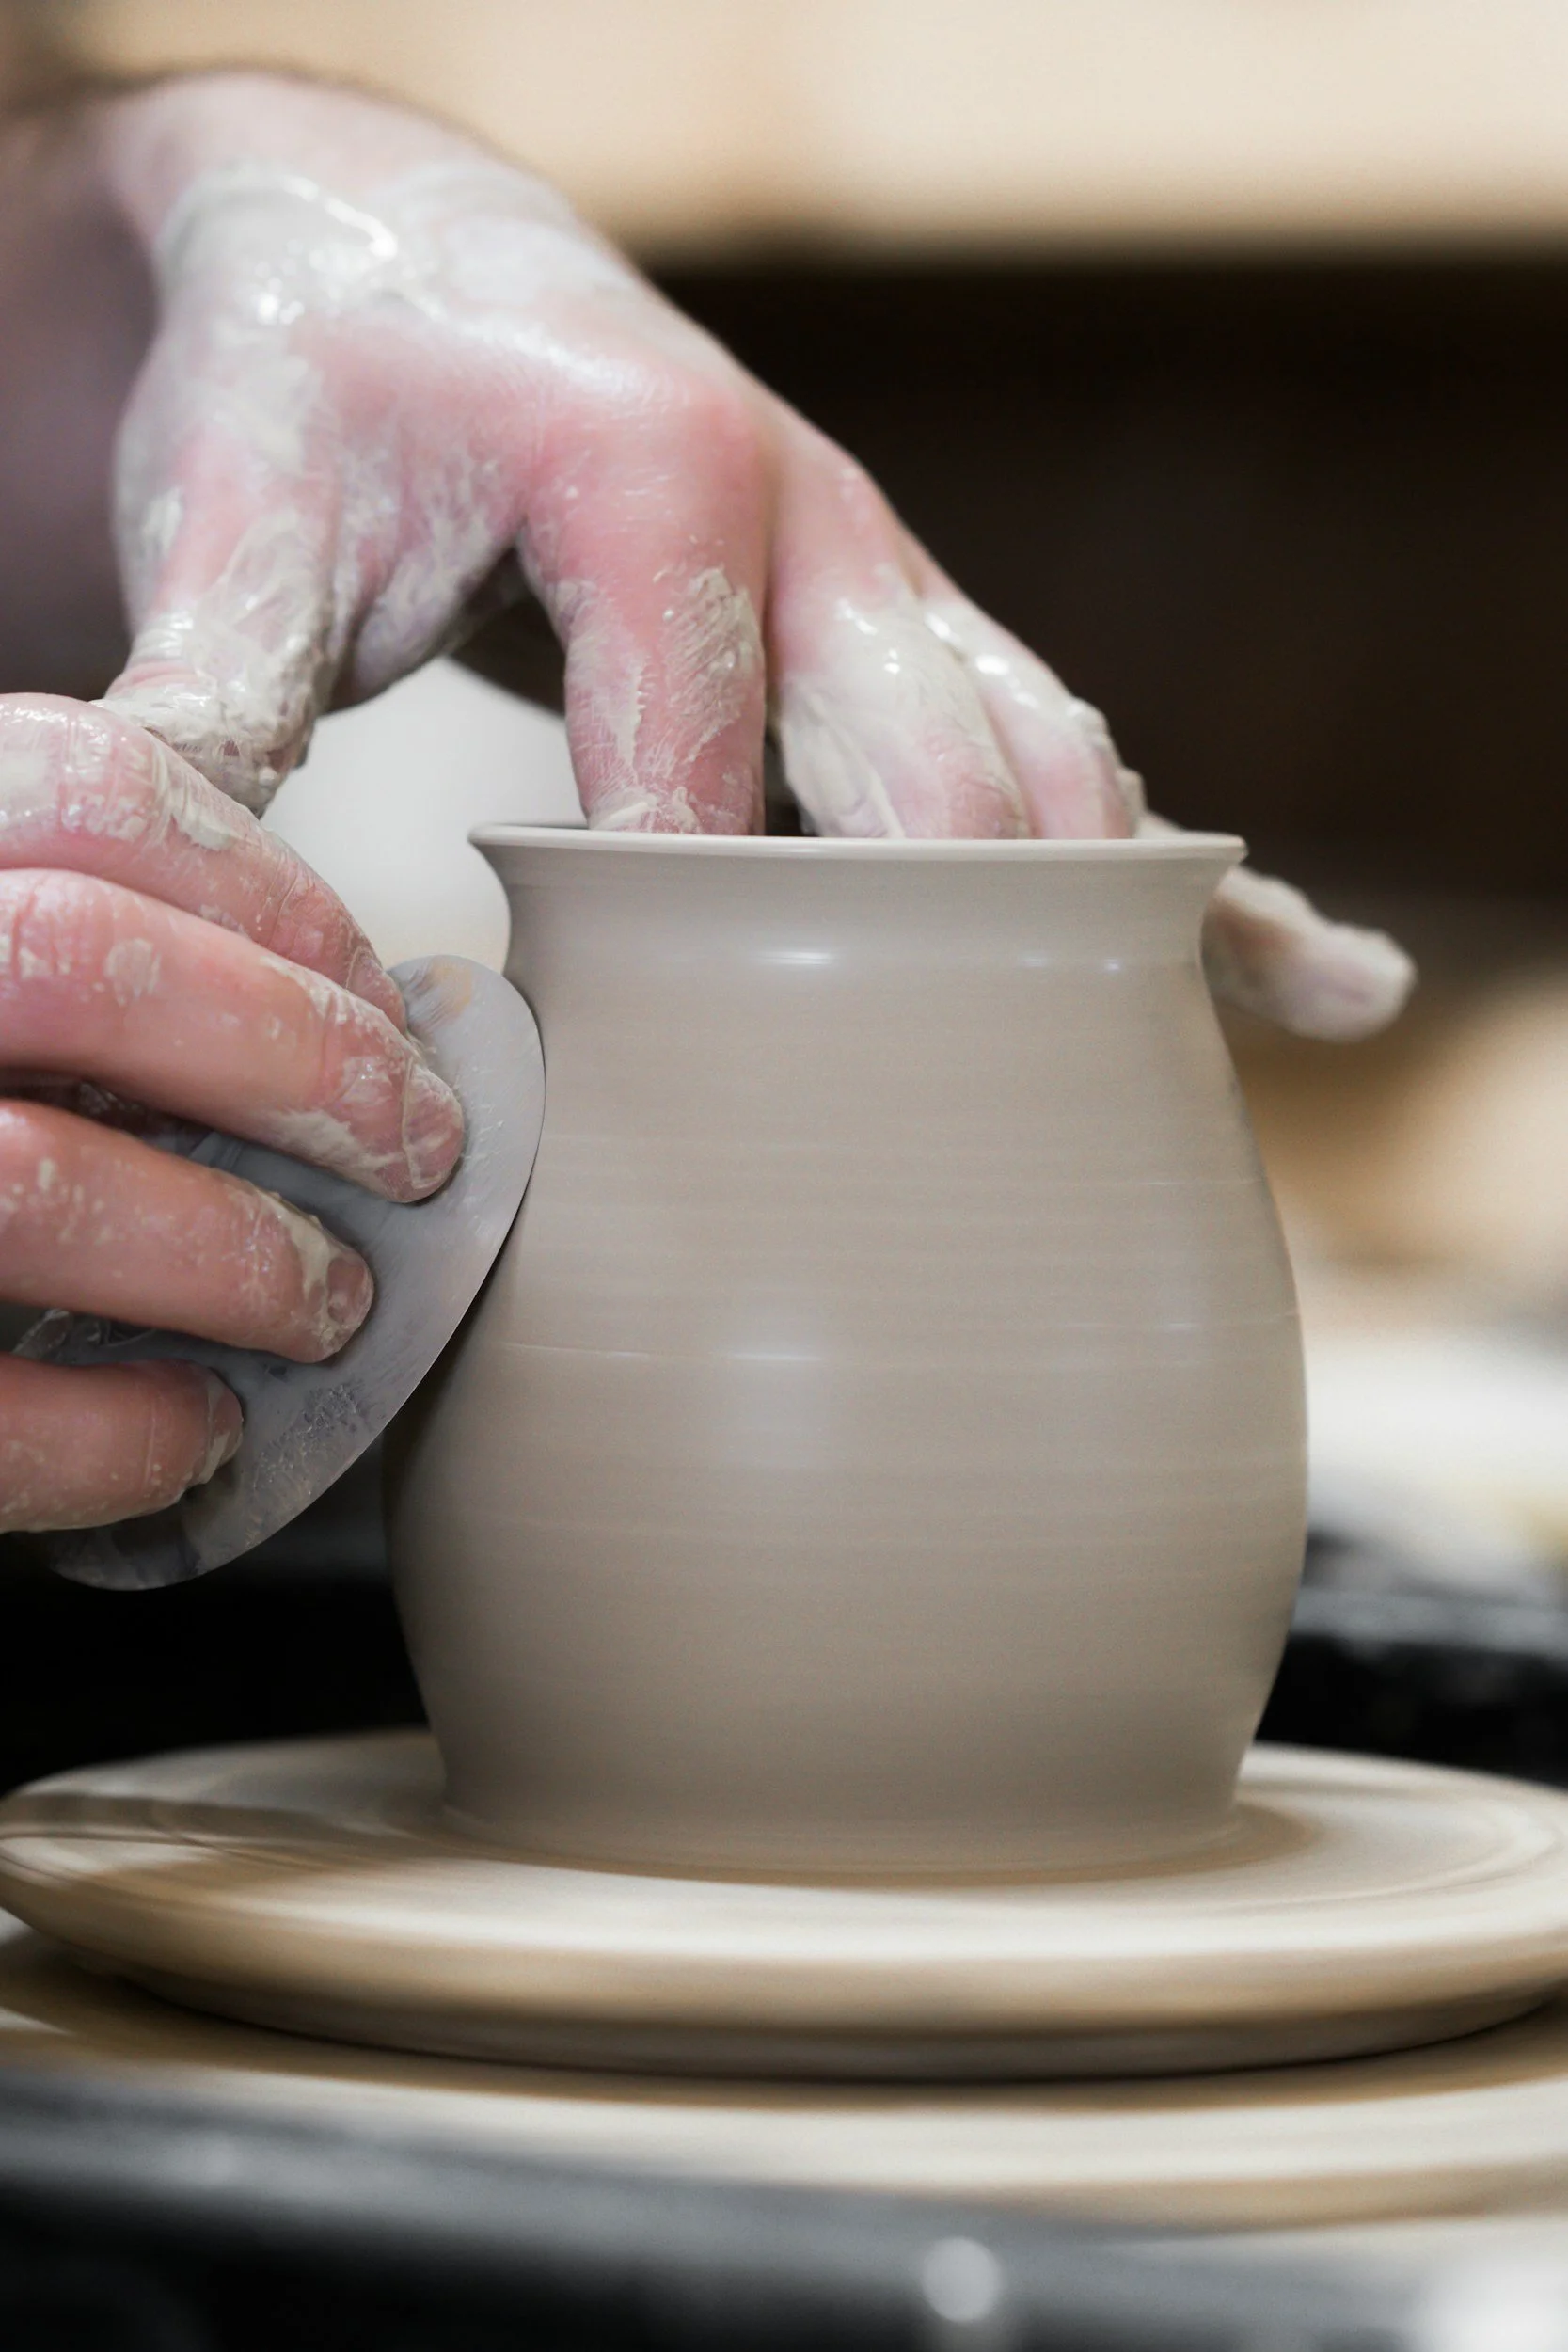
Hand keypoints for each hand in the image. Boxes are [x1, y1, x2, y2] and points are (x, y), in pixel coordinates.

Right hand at [0, 695, 463, 1532]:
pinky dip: (116, 1435)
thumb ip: (76, 923)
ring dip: (232, 1255)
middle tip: (412, 1150)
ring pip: (29, 1183)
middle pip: (78, 963)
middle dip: (300, 1062)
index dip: (273, 893)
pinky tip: (195, 1428)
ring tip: (325, 1301)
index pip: (83, 791)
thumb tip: (335, 1002)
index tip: (372, 994)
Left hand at [86, 75, 1408, 1042]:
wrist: (390, 244)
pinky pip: (1087, 758)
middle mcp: (819, 522)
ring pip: (1045, 771)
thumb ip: (208, 704)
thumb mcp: (237, 525)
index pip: (701, 776)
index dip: (689, 958)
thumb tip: (168, 908)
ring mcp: (889, 579)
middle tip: (936, 1149)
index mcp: (651, 480)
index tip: (670, 1114)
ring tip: (1182, 1094)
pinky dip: (1203, 881)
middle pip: (938, 780)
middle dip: (937, 966)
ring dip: (1109, 930)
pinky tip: (1318, 981)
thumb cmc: (312, 387)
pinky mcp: (913, 629)